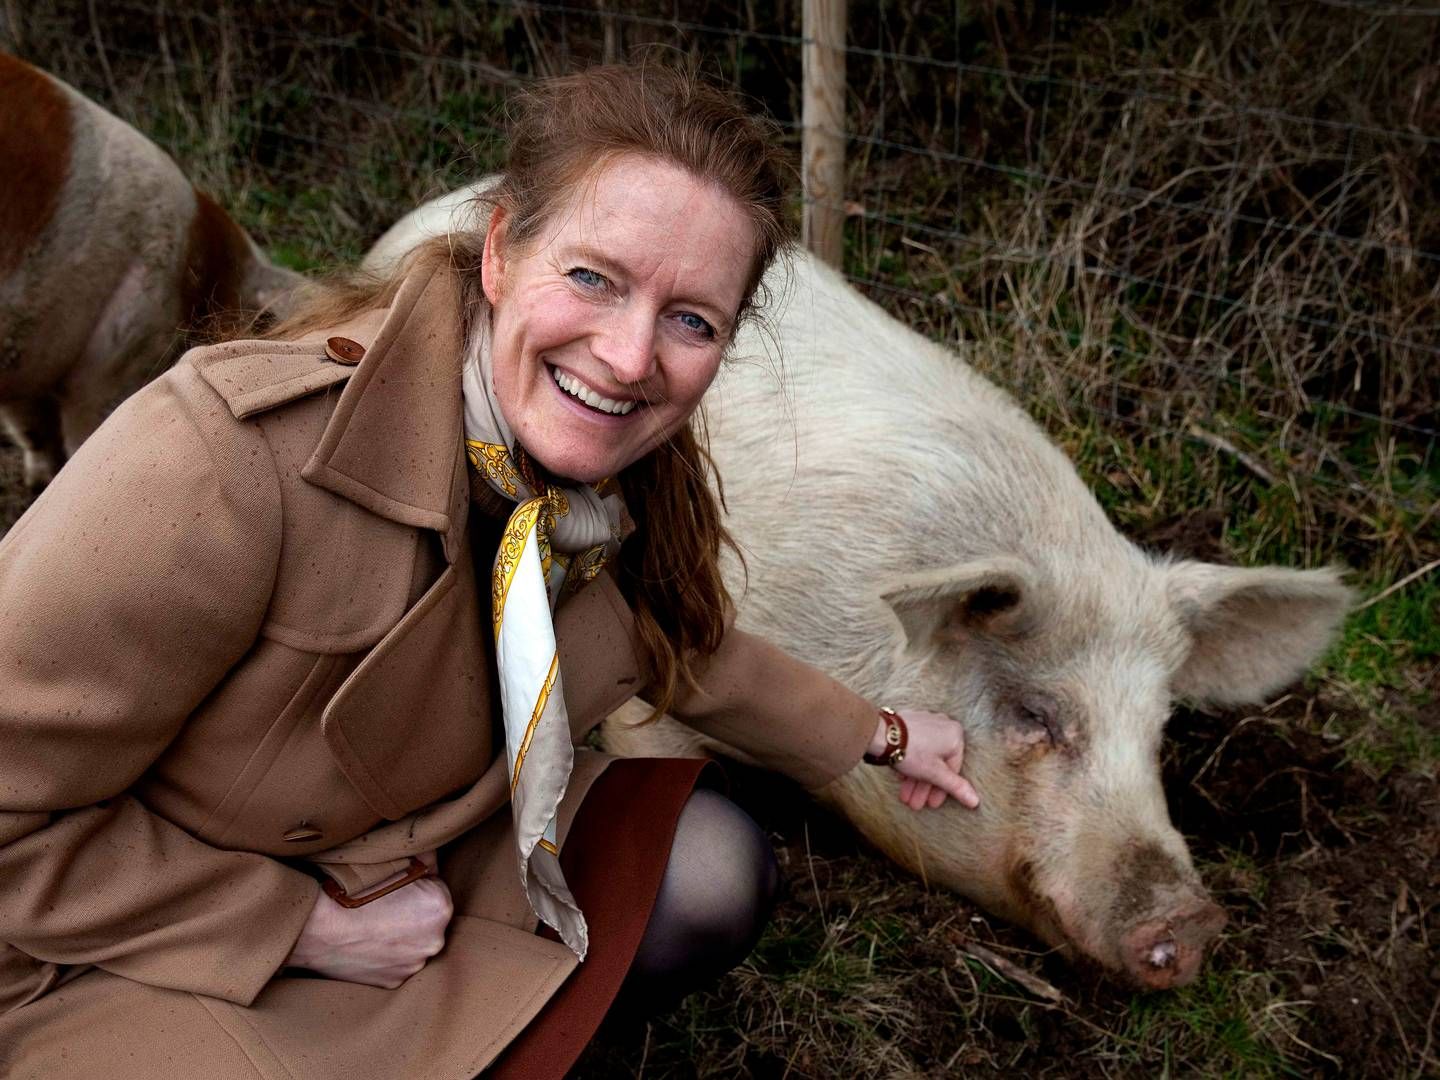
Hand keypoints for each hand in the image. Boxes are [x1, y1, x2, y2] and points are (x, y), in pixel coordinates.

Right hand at [285, 851, 453, 987]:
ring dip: (400, 935)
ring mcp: (413, 965)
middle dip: (413, 912)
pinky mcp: (393, 982)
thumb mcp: (394, 859)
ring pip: (413, 943)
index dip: (417, 884)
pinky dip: (385, 955)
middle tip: (384, 904)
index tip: (396, 886)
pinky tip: (367, 942)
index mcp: (440, 907)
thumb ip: (423, 857)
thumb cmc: (353, 890)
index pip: (437, 890)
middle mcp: (434, 940)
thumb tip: (432, 856)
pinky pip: (396, 963)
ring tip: (373, 923)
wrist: (317, 927)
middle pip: (428, 919)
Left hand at [871, 710, 980, 810]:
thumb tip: (975, 801)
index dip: (941, 790)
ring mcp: (926, 721)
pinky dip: (911, 763)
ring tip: (905, 796)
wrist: (880, 734)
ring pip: (925, 756)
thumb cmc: (911, 751)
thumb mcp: (935, 774)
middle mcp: (943, 724)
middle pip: (937, 763)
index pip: (954, 768)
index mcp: (955, 734)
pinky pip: (916, 746)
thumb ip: (956, 787)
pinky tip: (901, 778)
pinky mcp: (910, 722)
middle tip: (916, 803)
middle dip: (924, 787)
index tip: (932, 804)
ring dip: (915, 779)